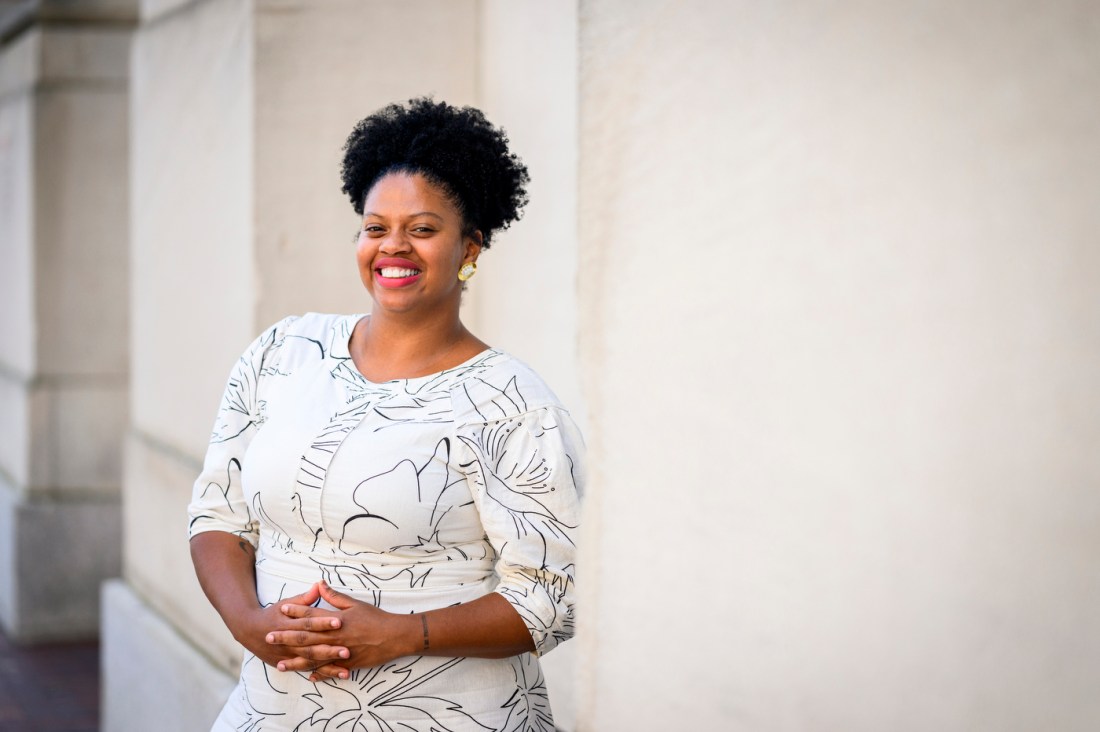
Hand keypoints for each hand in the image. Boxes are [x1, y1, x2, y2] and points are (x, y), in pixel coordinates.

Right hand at [228, 584, 348, 670]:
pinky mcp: (288, 665)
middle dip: (329, 649)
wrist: (249, 631)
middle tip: (347, 650)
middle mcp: (287, 643)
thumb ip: (304, 598)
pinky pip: (308, 670)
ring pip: (310, 662)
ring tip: (346, 670)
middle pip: (310, 646)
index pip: (308, 623)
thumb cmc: (272, 614)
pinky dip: (322, 674)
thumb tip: (319, 585)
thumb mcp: (285, 604)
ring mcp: (287, 656)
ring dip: (328, 666)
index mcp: (288, 624)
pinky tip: (337, 676)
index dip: (323, 622)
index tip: (339, 622)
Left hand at [266, 581, 417, 681]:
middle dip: (286, 637)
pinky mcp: (348, 663)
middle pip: (306, 637)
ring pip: (314, 658)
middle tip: (269, 637)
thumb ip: (335, 596)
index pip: (311, 615)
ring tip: (280, 664)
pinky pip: (330, 670)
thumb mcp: (355, 604)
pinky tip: (308, 677)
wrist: (395, 636)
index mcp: (336, 620)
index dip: (296, 611)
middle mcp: (335, 637)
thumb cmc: (376, 618)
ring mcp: (340, 652)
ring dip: (296, 661)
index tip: (281, 609)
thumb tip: (320, 584)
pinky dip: (319, 674)